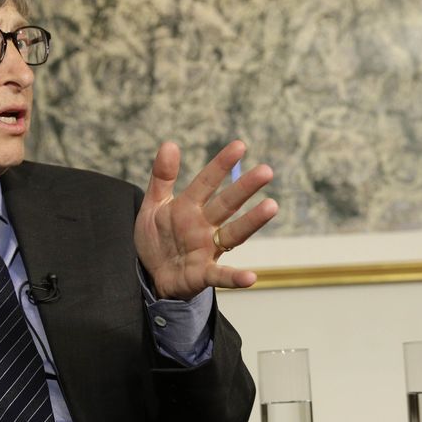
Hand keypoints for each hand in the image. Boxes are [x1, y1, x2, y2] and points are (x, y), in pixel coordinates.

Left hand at [134, 140, 277, 299]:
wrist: (150, 275)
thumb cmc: (157, 239)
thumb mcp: (153, 206)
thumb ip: (162, 177)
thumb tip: (169, 143)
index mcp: (190, 207)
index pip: (207, 182)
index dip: (221, 165)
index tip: (239, 146)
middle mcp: (204, 226)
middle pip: (227, 204)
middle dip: (244, 187)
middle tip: (266, 171)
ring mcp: (206, 250)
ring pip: (233, 234)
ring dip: (252, 221)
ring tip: (271, 206)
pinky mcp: (202, 275)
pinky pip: (221, 276)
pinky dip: (234, 277)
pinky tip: (250, 277)